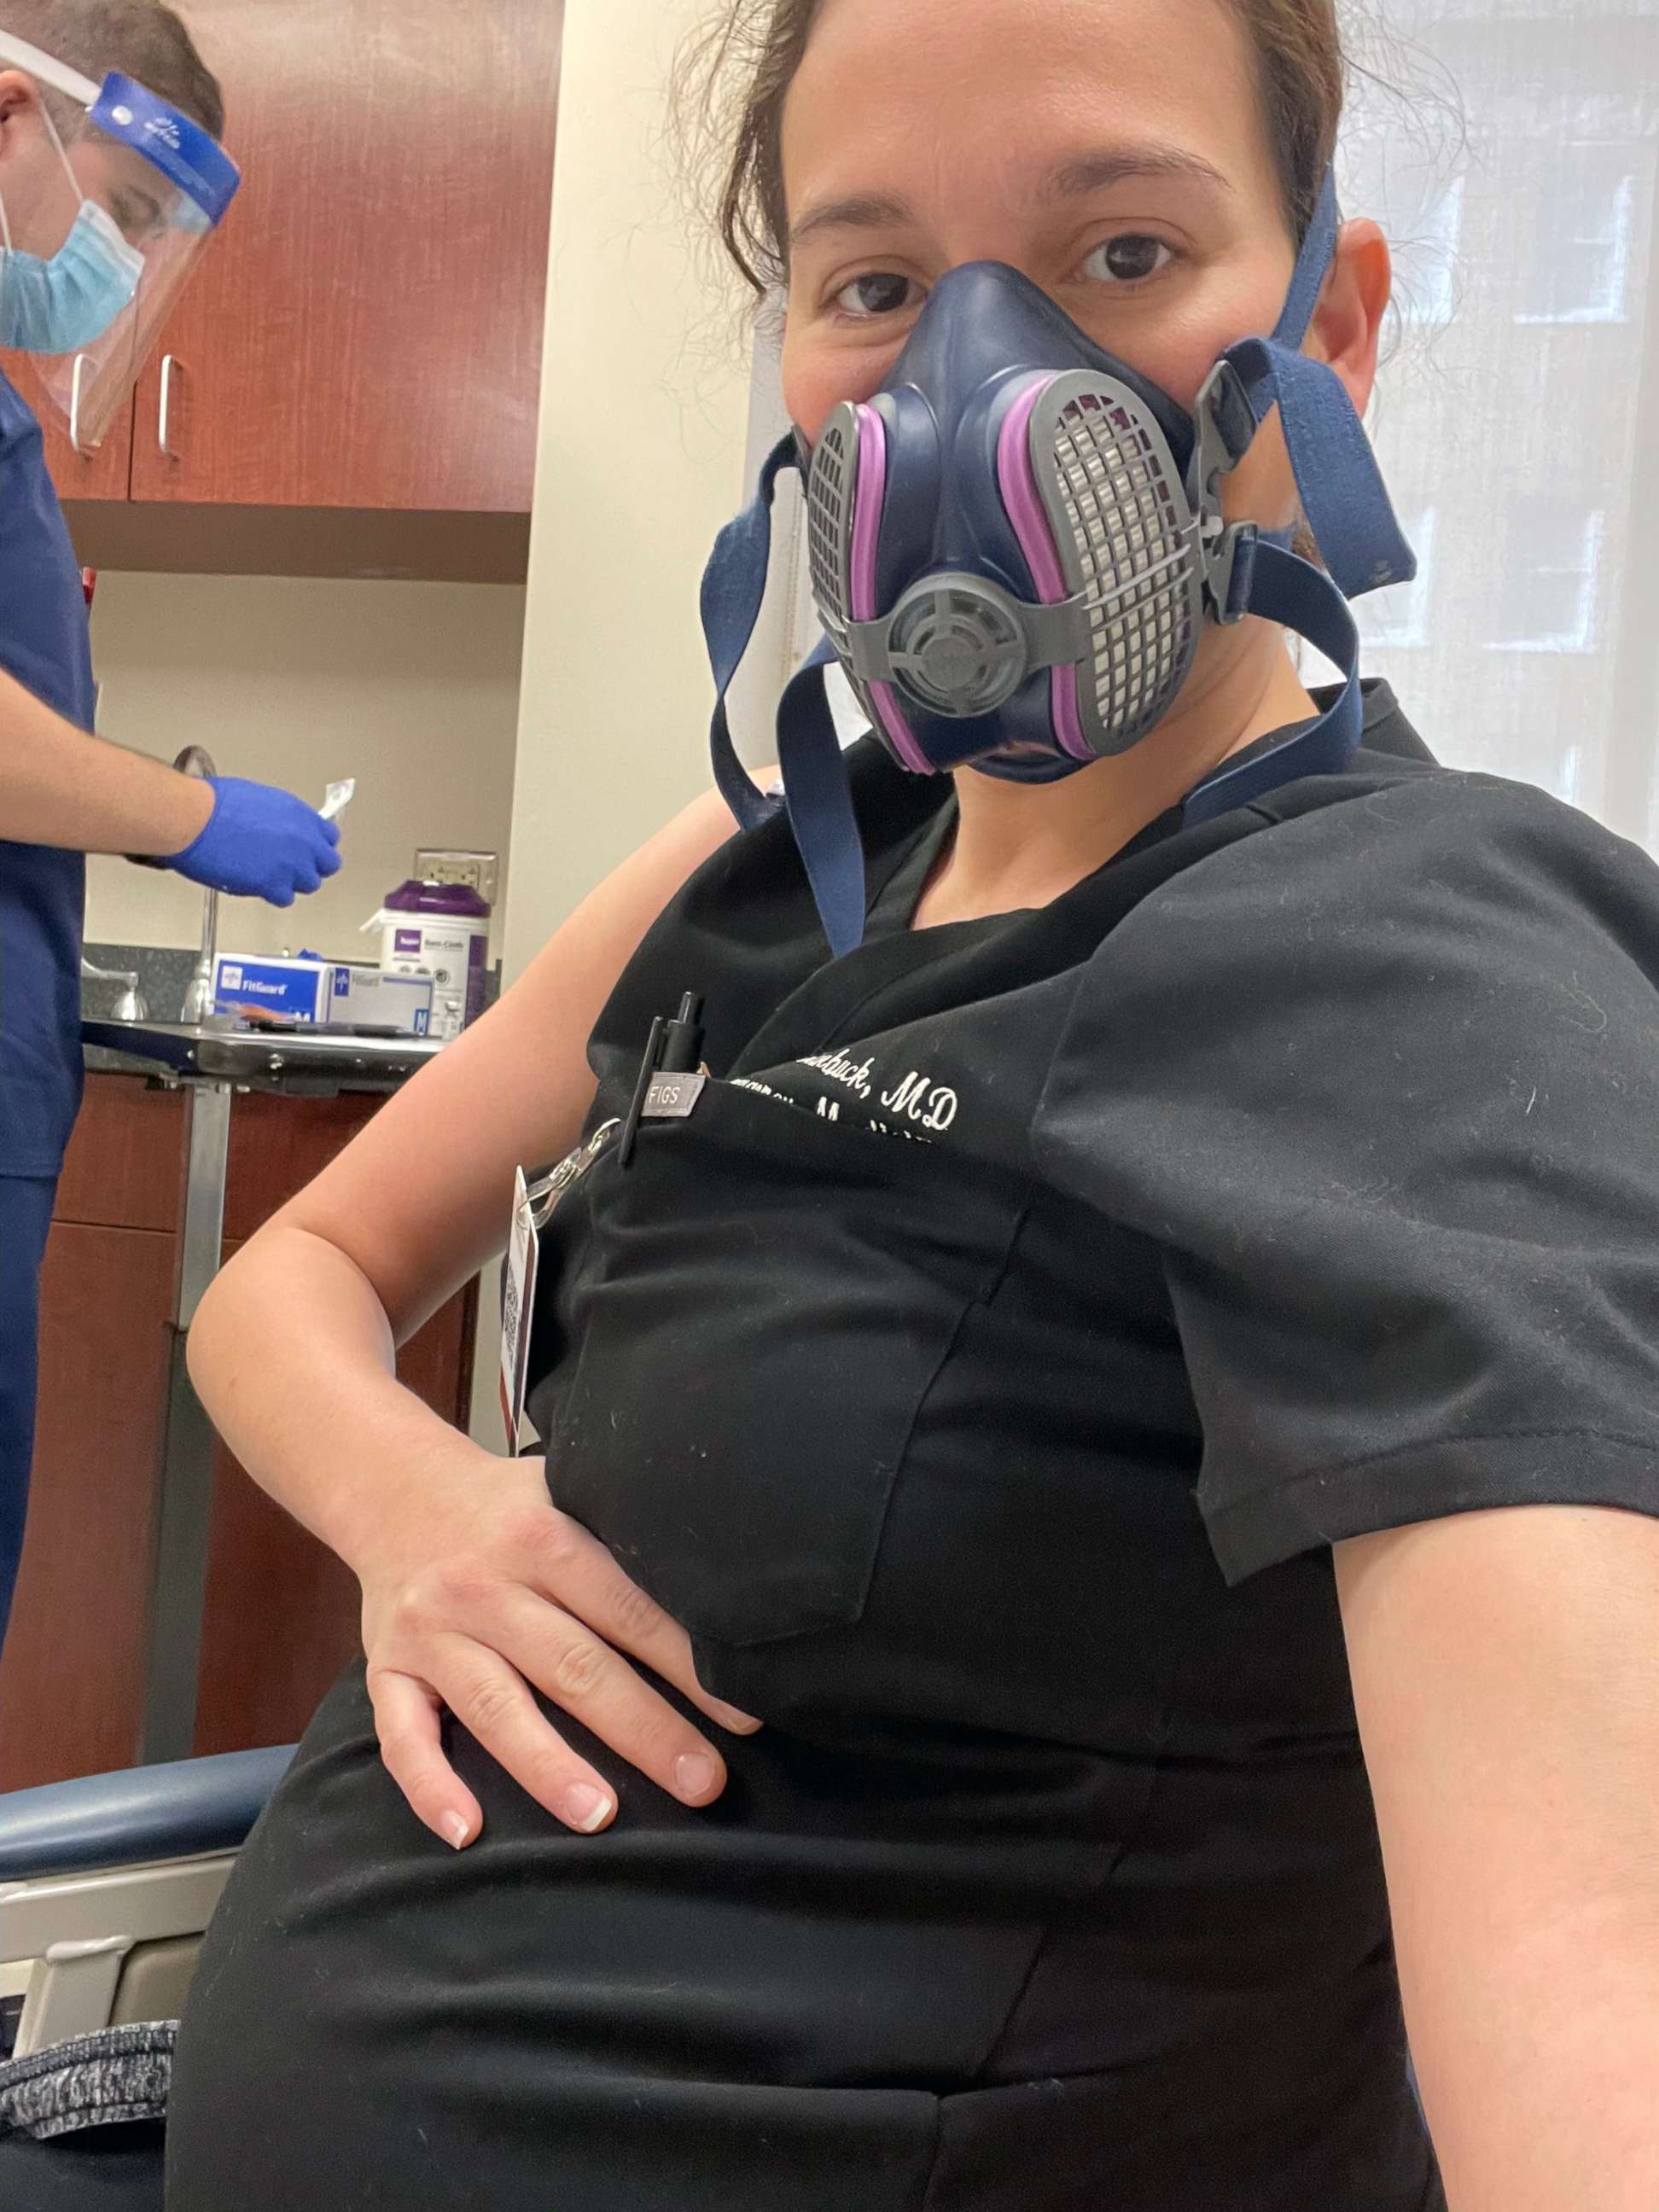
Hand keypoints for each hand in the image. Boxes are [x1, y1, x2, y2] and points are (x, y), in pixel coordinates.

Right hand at [166, 775, 342, 903]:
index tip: (309, 849)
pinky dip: (272, 894)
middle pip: (328, 864)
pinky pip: (284, 898)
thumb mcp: (257, 798)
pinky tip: (257, 885)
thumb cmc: (213, 804)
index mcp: (299, 814)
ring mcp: (291, 864)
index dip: (317, 845)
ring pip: (309, 884)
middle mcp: (302, 839)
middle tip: (293, 866)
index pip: (329, 836)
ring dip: (292, 881)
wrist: (193, 819)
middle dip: (312, 866)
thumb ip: (278, 818)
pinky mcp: (273, 884)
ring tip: (270, 876)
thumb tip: (278, 827)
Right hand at [356, 1448, 760, 1845]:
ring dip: (549, 1767)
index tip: (741, 1716)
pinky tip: (469, 1831)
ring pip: (496, 1708)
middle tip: (702, 1782)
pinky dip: (432, 1787)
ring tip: (601, 1817)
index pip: (627, 1608)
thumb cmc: (508, 1507)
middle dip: (644, 1729)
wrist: (394, 1488)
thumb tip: (723, 1590)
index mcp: (544, 1538)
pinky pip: (403, 1737)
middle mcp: (486, 1585)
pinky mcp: (388, 1670)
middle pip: (574, 1666)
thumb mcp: (567, 1494)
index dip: (687, 1664)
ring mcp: (432, 1631)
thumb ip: (623, 1540)